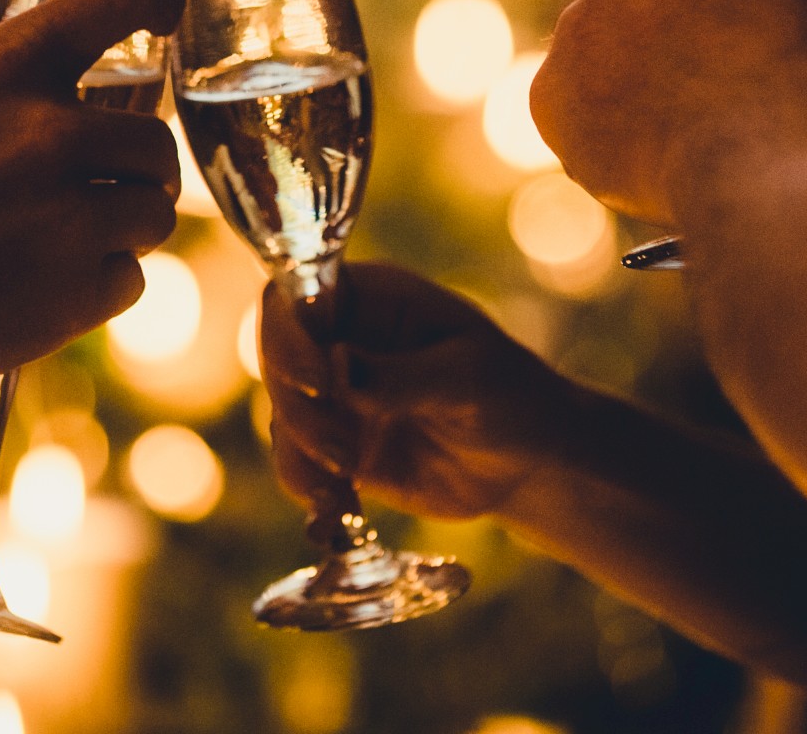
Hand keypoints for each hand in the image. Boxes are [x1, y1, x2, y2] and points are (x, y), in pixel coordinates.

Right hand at [0, 0, 183, 400]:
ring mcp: (72, 214)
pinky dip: (101, 286)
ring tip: (72, 239)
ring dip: (125, 224)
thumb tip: (7, 88)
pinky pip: (131, 278)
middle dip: (138, 165)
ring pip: (155, 210)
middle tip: (111, 183)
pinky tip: (50, 288)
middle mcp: (51, 133)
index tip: (165, 9)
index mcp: (6, 71)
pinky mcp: (78, 290)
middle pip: (156, 138)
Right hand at [261, 263, 564, 523]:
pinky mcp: (336, 444)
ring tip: (350, 483)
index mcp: (373, 297)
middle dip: (301, 410)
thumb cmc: (510, 397)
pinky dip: (309, 488)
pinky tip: (343, 511)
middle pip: (278, 358)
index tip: (318, 382)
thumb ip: (402, 376)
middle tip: (347, 454)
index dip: (290, 334)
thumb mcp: (466, 380)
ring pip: (283, 414)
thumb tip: (336, 366)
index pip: (299, 294)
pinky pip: (297, 462)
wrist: (527, 463)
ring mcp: (336, 392)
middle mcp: (343, 338)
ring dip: (302, 454)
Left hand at [530, 0, 806, 222]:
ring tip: (694, 125)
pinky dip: (606, 130)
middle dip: (654, 20)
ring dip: (629, 77)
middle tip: (705, 70)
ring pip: (595, 51)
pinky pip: (575, 112)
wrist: (770, 153)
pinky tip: (660, 153)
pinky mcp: (550, 98)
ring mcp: (573, 29)